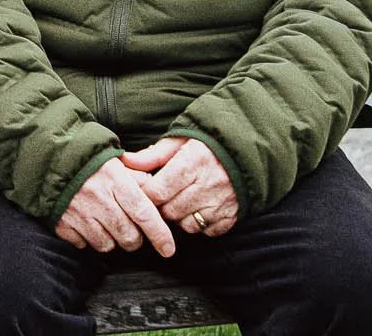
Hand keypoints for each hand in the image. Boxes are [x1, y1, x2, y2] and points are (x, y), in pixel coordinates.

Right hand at [55, 159, 175, 256]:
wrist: (47, 157)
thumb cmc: (86, 159)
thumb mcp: (115, 161)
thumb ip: (137, 177)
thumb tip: (155, 191)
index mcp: (114, 179)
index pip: (144, 213)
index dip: (160, 235)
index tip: (168, 249)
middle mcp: (98, 198)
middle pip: (128, 236)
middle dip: (134, 238)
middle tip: (130, 228)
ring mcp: (78, 213)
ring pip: (107, 245)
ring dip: (111, 240)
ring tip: (106, 224)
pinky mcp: (62, 224)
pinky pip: (83, 245)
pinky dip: (88, 240)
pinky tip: (87, 224)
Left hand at [122, 137, 239, 238]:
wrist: (246, 151)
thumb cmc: (207, 144)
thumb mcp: (179, 141)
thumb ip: (152, 155)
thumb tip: (125, 160)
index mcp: (193, 161)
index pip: (158, 191)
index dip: (146, 194)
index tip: (143, 190)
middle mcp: (209, 184)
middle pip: (170, 210)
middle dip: (161, 206)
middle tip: (161, 196)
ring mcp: (222, 203)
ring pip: (187, 225)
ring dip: (179, 217)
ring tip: (180, 201)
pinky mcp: (233, 216)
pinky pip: (207, 231)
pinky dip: (199, 224)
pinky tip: (197, 209)